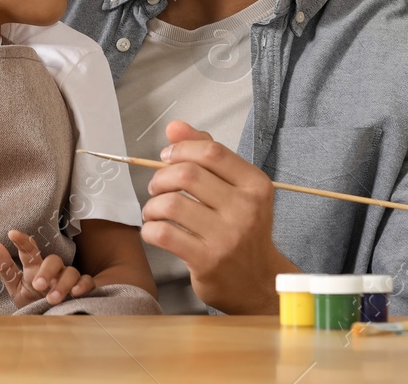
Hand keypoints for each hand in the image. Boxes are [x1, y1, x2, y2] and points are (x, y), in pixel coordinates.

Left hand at [0, 229, 93, 307]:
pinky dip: (82, 285)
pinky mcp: (84, 290)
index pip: (30, 252)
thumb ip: (6, 269)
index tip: (12, 234)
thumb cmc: (34, 301)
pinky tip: (75, 293)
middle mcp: (54, 271)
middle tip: (38, 285)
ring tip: (51, 299)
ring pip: (70, 271)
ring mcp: (69, 279)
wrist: (51, 325)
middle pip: (53, 260)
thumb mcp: (17, 288)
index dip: (23, 242)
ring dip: (61, 284)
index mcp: (36, 268)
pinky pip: (87, 282)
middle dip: (46, 271)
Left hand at [140, 121, 289, 314]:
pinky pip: (164, 234)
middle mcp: (245, 209)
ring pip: (171, 204)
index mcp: (255, 185)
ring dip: (153, 205)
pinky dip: (150, 228)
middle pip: (188, 174)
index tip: (168, 157)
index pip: (212, 152)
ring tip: (154, 211)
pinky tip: (155, 229)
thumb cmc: (242, 229)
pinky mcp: (207, 260)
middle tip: (157, 187)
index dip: (181, 149)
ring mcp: (227, 237)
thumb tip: (174, 127)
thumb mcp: (236, 188)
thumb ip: (207, 153)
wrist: (258, 280)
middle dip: (161, 177)